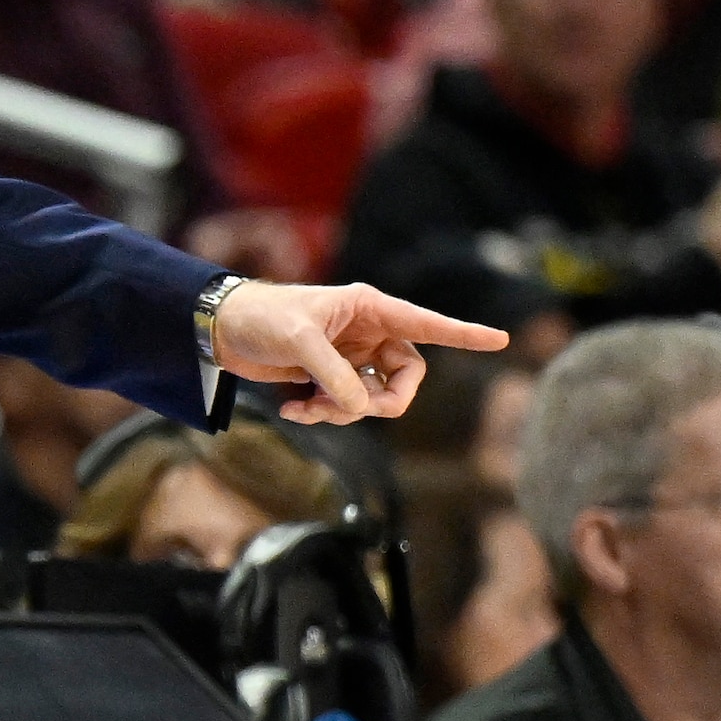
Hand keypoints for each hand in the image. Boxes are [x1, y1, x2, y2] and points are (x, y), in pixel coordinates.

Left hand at [210, 279, 509, 423]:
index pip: (426, 324)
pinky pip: (347, 404)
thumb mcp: (297, 341)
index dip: (463, 334)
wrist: (220, 329)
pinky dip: (324, 413)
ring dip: (344, 411)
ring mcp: (351, 355)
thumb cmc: (260, 318)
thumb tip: (361, 407)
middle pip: (406, 376)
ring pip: (375, 397)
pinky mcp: (331, 376)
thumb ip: (334, 374)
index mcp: (369, 308)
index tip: (500, 340)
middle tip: (346, 409)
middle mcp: (368, 331)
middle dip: (382, 401)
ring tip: (306, 408)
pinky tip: (294, 409)